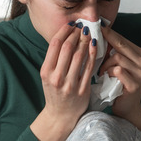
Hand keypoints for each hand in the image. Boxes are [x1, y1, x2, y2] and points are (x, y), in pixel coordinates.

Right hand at [31, 22, 97, 140]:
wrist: (60, 116)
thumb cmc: (55, 93)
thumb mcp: (48, 76)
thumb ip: (54, 59)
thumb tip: (65, 36)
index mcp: (46, 72)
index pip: (55, 45)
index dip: (64, 31)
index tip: (71, 24)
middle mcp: (56, 77)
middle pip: (67, 48)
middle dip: (76, 34)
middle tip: (81, 26)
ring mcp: (70, 84)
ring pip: (79, 56)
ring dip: (85, 41)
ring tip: (88, 33)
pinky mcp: (82, 89)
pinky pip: (89, 67)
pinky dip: (92, 53)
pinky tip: (94, 45)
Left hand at [99, 26, 140, 140]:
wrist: (126, 108)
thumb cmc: (118, 84)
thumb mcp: (117, 64)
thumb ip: (113, 51)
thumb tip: (97, 34)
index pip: (123, 39)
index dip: (109, 34)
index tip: (97, 27)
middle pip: (121, 45)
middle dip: (105, 45)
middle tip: (92, 43)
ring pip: (118, 57)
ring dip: (105, 64)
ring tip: (101, 71)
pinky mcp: (135, 84)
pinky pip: (117, 70)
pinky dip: (108, 72)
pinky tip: (104, 77)